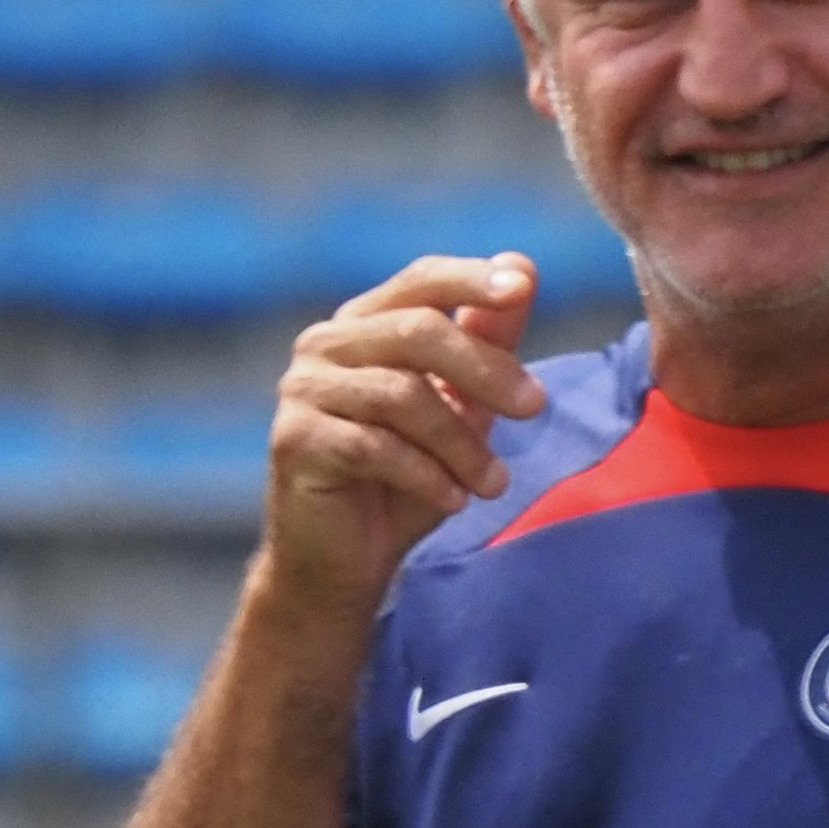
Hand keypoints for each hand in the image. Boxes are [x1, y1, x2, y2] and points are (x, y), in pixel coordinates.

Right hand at [264, 254, 547, 606]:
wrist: (345, 559)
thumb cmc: (407, 475)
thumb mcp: (462, 405)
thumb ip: (487, 340)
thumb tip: (525, 268)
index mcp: (366, 323)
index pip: (422, 280)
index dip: (471, 278)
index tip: (522, 287)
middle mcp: (326, 344)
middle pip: (417, 331)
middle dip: (485, 368)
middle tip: (535, 406)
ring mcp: (303, 390)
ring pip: (401, 394)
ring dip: (461, 443)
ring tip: (494, 483)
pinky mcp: (293, 440)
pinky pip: (374, 446)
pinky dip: (426, 474)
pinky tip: (453, 499)